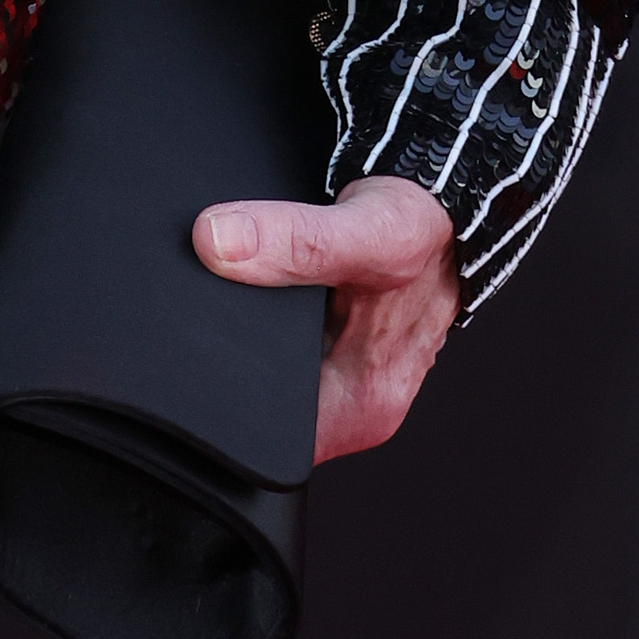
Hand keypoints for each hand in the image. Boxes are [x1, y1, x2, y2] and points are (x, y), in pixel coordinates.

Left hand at [192, 174, 460, 461]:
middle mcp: (351, 404)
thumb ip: (295, 238)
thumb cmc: (422, 230)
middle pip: (260, 402)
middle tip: (212, 302)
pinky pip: (271, 345)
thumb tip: (217, 244)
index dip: (224, 390)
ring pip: (261, 372)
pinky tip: (248, 281)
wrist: (441, 208)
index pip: (267, 431)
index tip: (198, 342)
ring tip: (234, 285)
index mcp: (364, 405)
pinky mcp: (326, 348)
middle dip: (227, 358)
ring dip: (238, 334)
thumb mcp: (367, 230)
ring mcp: (338, 378)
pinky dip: (254, 315)